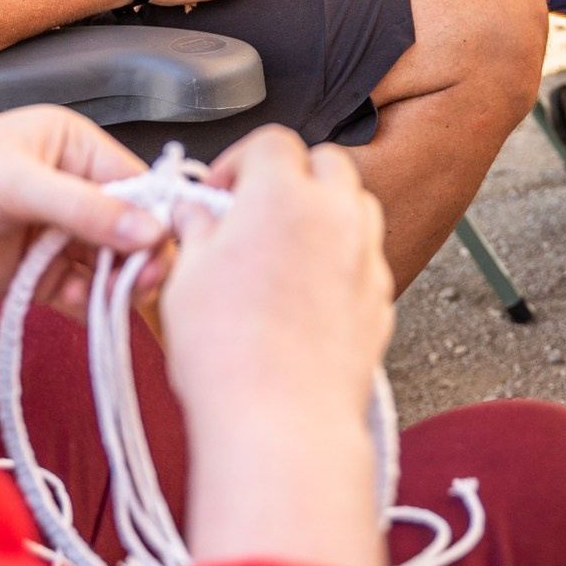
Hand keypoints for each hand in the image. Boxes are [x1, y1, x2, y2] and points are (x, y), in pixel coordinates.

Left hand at [0, 107, 163, 313]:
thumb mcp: (17, 183)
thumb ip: (86, 210)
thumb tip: (152, 232)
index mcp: (72, 146)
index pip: (134, 181)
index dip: (156, 215)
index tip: (168, 249)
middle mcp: (70, 187)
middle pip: (128, 227)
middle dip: (140, 254)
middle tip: (145, 282)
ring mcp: (53, 233)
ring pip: (107, 264)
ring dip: (118, 283)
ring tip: (122, 299)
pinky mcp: (33, 273)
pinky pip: (77, 292)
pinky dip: (89, 304)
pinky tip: (92, 310)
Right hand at [160, 128, 390, 565]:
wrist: (282, 423)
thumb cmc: (229, 353)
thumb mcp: (184, 275)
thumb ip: (194, 229)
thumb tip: (195, 215)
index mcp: (283, 193)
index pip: (272, 142)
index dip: (238, 161)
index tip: (218, 193)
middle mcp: (335, 215)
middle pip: (326, 163)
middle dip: (292, 177)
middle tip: (254, 212)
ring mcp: (366, 258)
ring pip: (356, 207)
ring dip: (325, 212)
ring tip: (284, 249)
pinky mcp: (381, 302)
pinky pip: (366, 259)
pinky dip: (342, 260)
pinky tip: (307, 292)